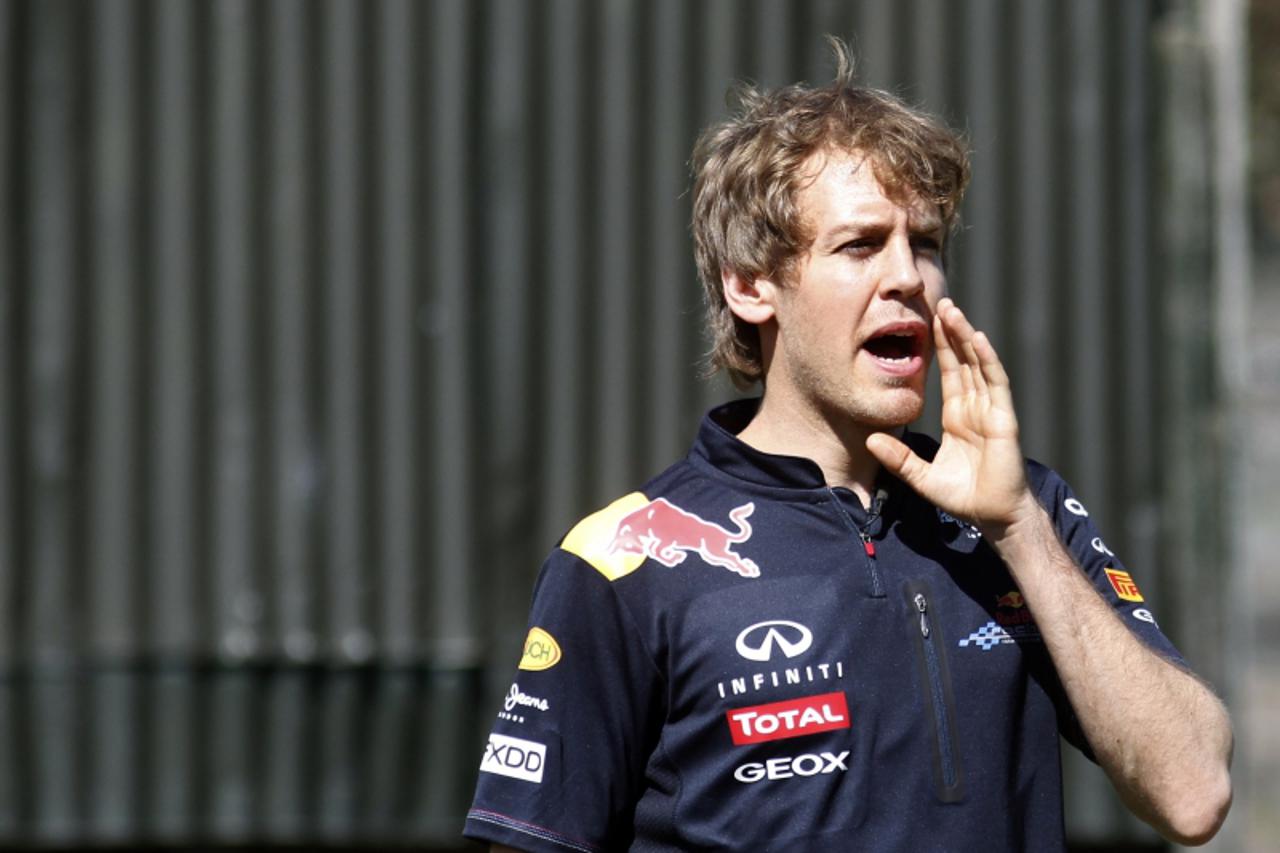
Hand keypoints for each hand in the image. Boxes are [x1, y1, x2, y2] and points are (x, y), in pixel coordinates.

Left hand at [866, 298, 1034, 531]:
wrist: (993, 517)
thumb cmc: (963, 497)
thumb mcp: (921, 477)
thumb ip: (898, 459)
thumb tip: (869, 440)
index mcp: (958, 415)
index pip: (949, 372)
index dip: (940, 347)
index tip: (925, 321)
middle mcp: (975, 407)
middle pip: (963, 360)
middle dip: (951, 332)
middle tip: (938, 301)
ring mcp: (990, 410)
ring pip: (978, 364)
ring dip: (966, 337)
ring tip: (952, 311)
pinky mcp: (1003, 418)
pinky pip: (995, 383)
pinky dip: (987, 360)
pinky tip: (977, 339)